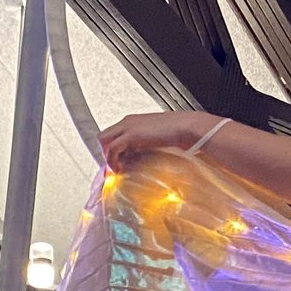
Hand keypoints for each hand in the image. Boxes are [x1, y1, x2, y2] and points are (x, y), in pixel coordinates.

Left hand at [100, 111, 217, 172]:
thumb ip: (145, 144)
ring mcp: (128, 126)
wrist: (187, 127)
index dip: (110, 149)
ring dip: (107, 157)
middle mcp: (128, 121)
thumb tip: (140, 156)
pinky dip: (112, 160)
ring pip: (104, 141)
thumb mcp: (157, 138)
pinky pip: (113, 148)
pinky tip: (119, 169)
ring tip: (115, 170)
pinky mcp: (131, 135)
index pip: (112, 134)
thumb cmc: (178, 133)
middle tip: (111, 167)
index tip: (114, 162)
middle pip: (103, 136)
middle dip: (104, 153)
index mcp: (133, 121)